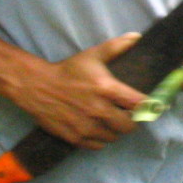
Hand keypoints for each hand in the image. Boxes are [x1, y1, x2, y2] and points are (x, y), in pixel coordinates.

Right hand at [10, 32, 145, 149]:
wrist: (37, 86)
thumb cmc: (68, 70)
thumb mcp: (92, 55)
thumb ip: (116, 47)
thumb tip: (137, 36)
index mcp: (106, 89)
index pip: (138, 104)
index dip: (145, 106)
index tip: (144, 104)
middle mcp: (99, 110)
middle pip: (129, 126)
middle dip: (130, 120)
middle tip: (125, 113)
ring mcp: (87, 127)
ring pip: (114, 137)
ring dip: (115, 130)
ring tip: (109, 121)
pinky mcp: (76, 138)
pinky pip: (98, 145)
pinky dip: (100, 139)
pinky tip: (97, 128)